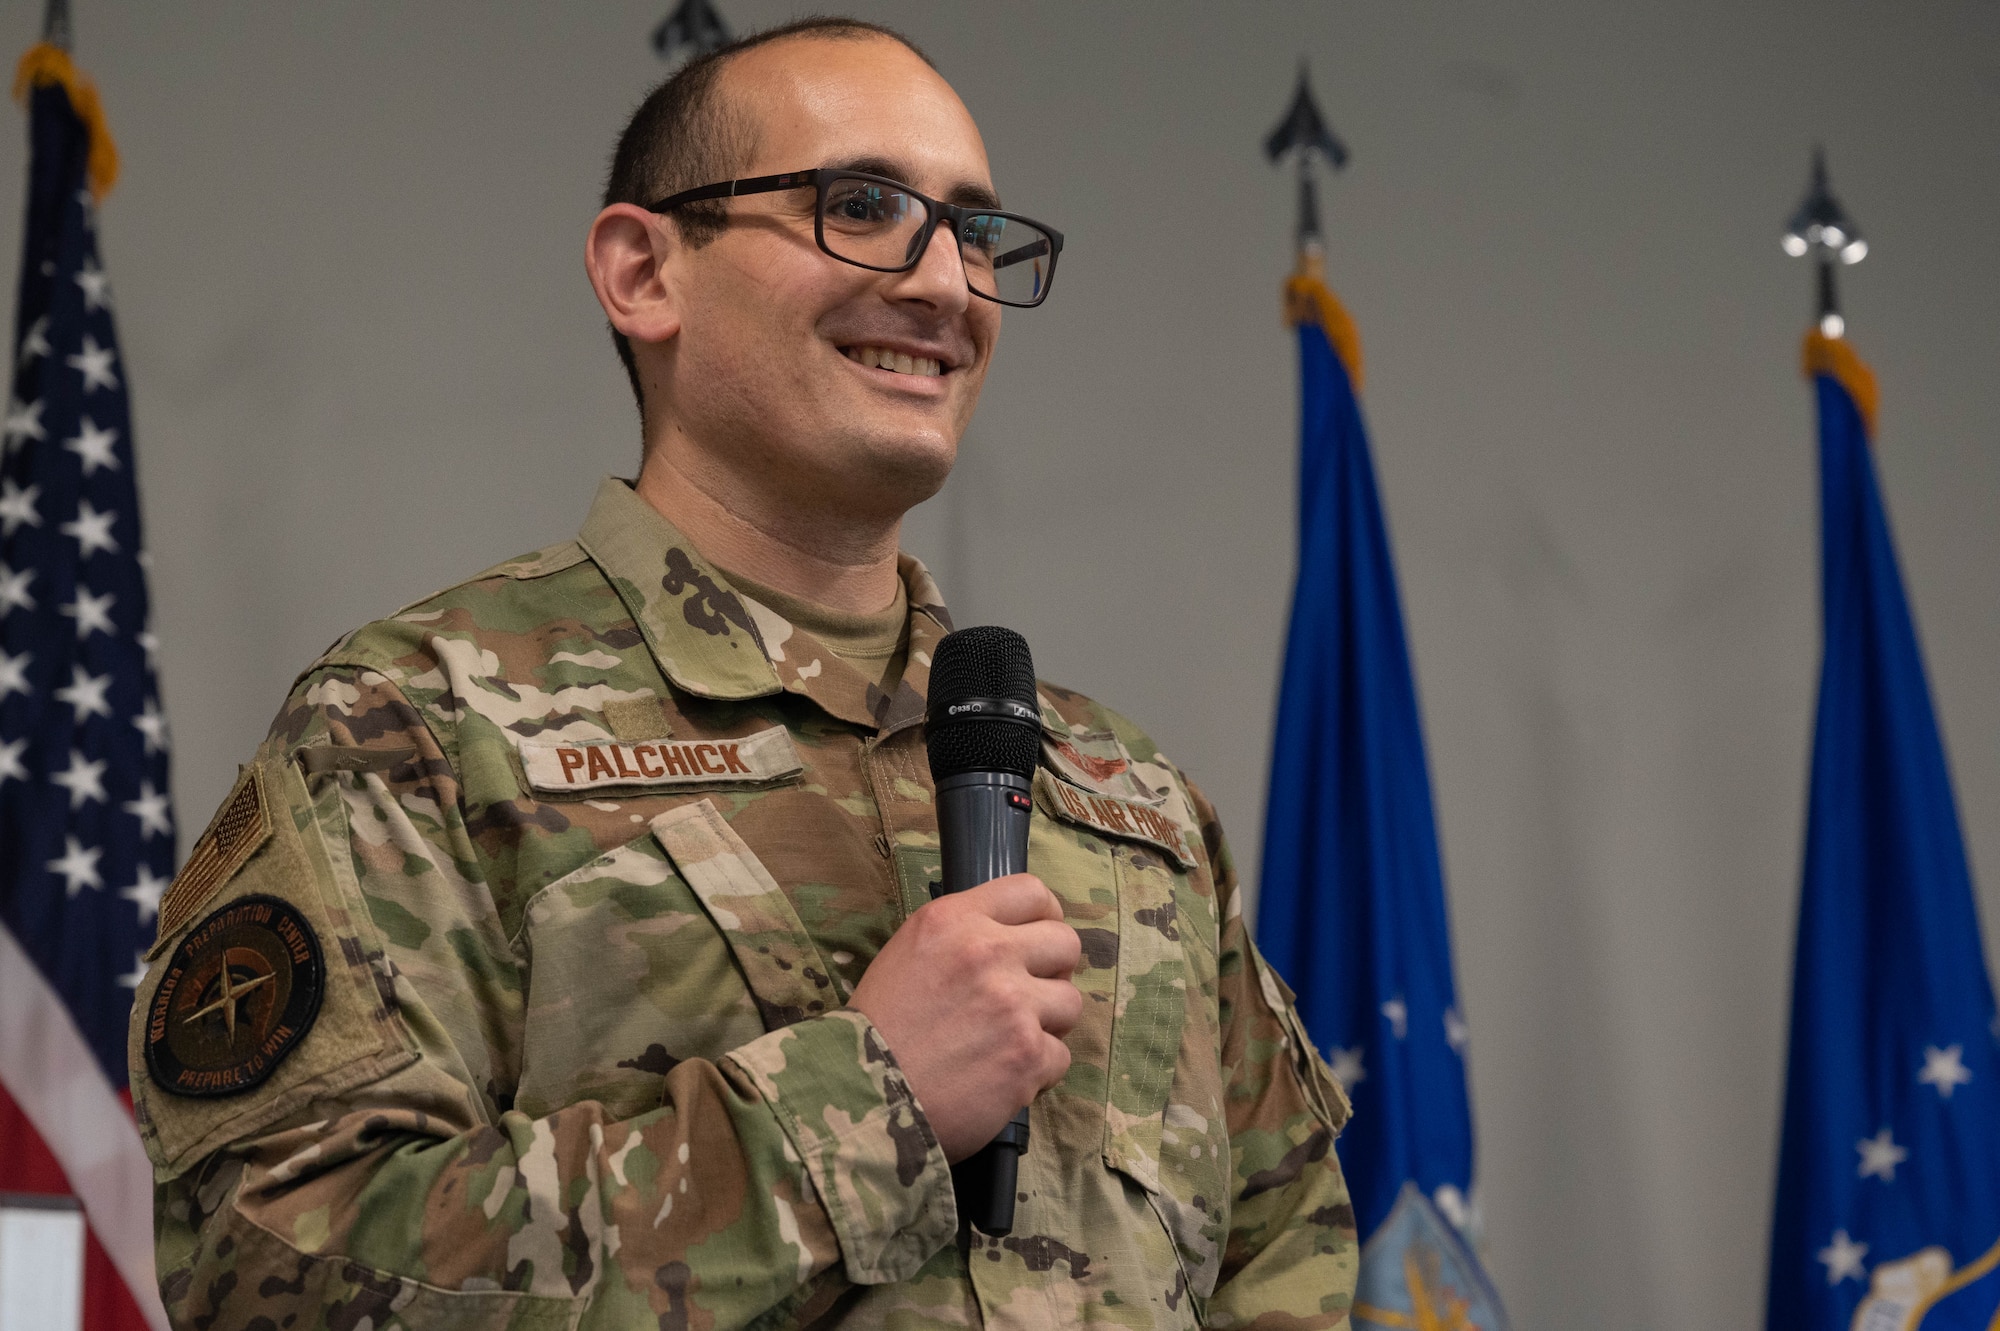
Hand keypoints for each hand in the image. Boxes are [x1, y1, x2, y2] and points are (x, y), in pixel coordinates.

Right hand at [850, 874, 1081, 1161]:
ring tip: (1009, 1041)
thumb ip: (962, 936)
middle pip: (1065, 944)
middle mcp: (989, 953)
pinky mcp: (1027, 1056)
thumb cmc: (877, 1029)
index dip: (1045, 916)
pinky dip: (1036, 1071)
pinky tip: (1001, 1076)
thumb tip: (1011, 938)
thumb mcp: (908, 952)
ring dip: (1048, 1024)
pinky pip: (1060, 1056)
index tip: (1040, 938)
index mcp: (955, 920)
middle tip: (1031, 995)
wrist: (860, 1096)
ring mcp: (1013, 1005)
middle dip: (1054, 971)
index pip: (1030, 892)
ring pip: (1070, 1002)